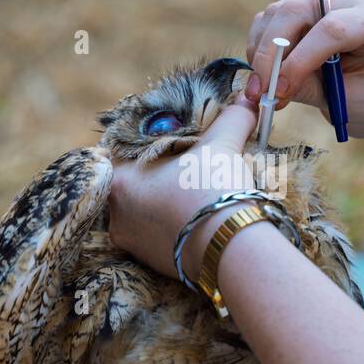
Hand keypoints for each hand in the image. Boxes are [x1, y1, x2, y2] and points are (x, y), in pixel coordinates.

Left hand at [108, 94, 260, 280]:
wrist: (230, 247)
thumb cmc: (214, 189)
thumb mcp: (222, 144)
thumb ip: (230, 118)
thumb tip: (247, 100)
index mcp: (120, 179)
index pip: (117, 154)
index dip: (140, 146)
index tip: (161, 146)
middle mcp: (116, 213)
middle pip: (130, 184)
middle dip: (152, 176)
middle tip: (179, 169)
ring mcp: (131, 242)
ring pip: (141, 212)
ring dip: (160, 203)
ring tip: (189, 195)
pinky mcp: (150, 263)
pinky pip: (155, 237)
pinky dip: (171, 227)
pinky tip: (193, 219)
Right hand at [245, 0, 363, 139]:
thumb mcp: (348, 102)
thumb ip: (311, 90)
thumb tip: (271, 86)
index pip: (332, 29)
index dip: (301, 60)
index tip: (280, 92)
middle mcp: (348, 0)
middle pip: (295, 11)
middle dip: (271, 53)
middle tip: (258, 92)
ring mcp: (321, 0)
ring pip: (276, 14)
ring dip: (261, 53)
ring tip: (262, 91)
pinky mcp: (300, 9)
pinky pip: (268, 21)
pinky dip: (259, 49)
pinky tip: (265, 76)